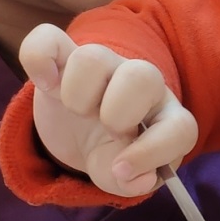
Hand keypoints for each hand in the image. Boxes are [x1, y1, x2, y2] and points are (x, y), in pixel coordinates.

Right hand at [20, 23, 198, 197]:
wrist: (79, 136)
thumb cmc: (109, 154)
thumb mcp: (117, 175)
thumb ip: (127, 182)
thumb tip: (132, 178)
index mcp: (166, 118)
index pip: (180, 128)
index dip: (153, 151)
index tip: (122, 170)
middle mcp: (141, 83)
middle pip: (141, 76)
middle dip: (117, 114)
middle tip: (106, 130)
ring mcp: (103, 64)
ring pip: (92, 58)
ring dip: (78, 96)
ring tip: (79, 112)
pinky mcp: (64, 56)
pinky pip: (47, 38)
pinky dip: (39, 59)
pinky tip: (45, 85)